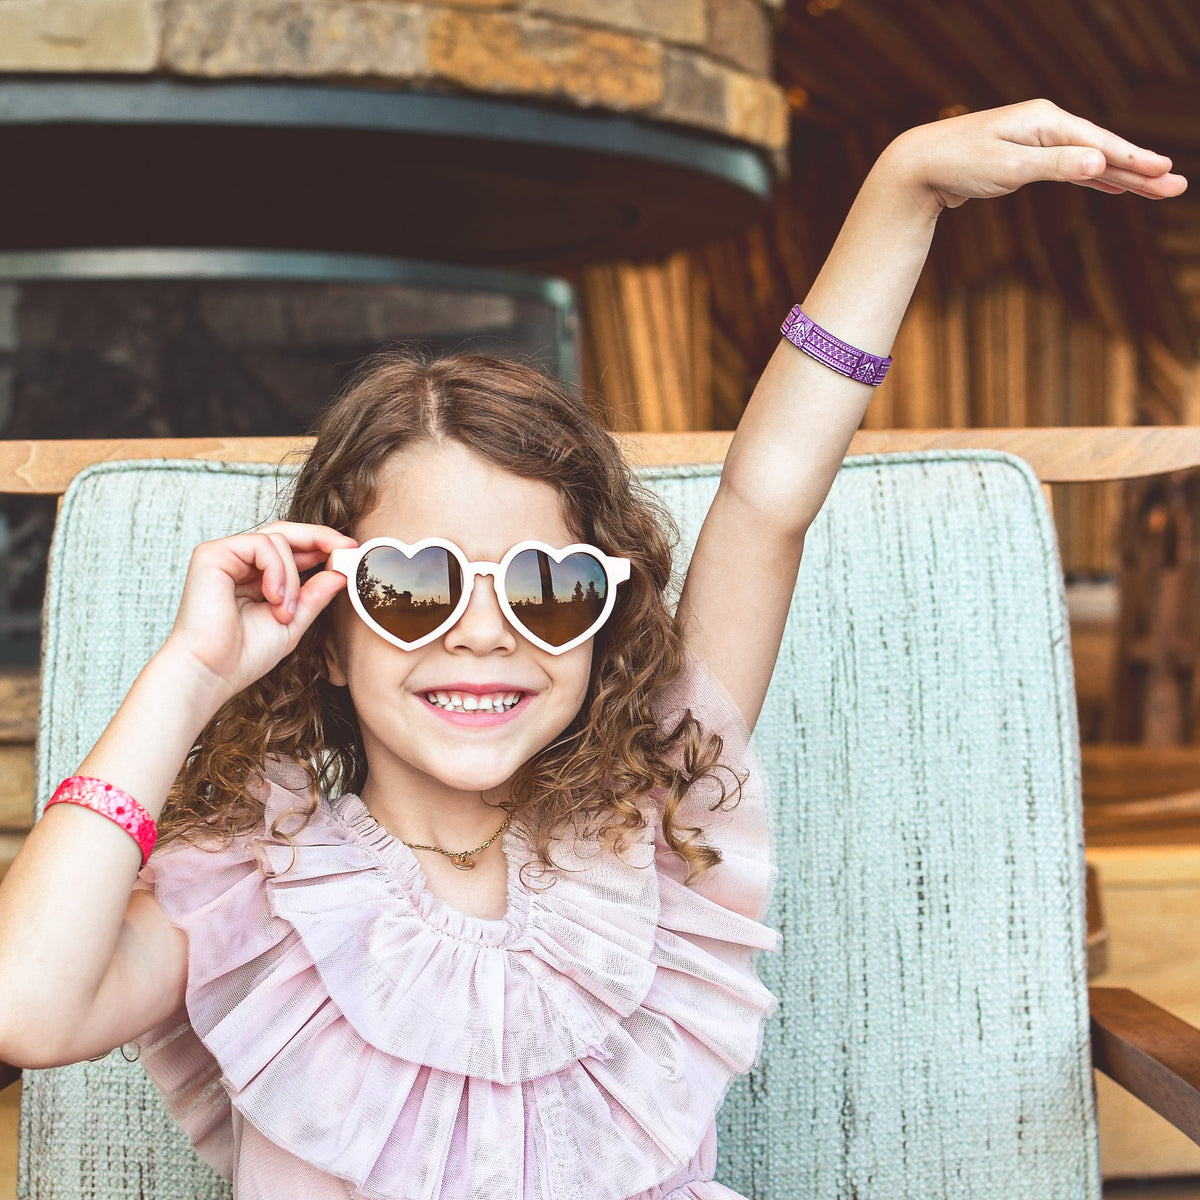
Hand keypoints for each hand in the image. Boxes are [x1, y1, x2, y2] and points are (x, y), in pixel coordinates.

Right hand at [163, 521, 356, 700]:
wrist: (211, 672)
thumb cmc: (244, 655)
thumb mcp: (292, 622)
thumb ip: (314, 596)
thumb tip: (340, 573)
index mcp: (254, 576)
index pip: (291, 548)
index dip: (321, 545)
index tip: (350, 551)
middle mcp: (238, 562)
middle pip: (285, 533)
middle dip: (320, 539)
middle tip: (346, 549)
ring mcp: (225, 555)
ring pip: (278, 539)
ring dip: (293, 577)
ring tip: (285, 612)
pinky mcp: (212, 554)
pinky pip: (262, 544)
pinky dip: (278, 571)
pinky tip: (273, 599)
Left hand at [886, 99, 1186, 216]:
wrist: (920, 165)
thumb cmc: (960, 164)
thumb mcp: (1008, 167)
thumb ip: (1055, 165)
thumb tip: (1099, 164)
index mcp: (1045, 121)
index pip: (1100, 143)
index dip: (1134, 160)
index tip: (1164, 172)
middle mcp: (1045, 126)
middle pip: (1101, 150)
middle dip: (1139, 169)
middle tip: (1176, 186)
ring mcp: (1036, 141)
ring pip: (1087, 161)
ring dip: (1121, 176)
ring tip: (1155, 188)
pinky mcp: (1025, 159)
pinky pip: (1069, 168)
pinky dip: (1092, 178)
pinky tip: (1110, 186)